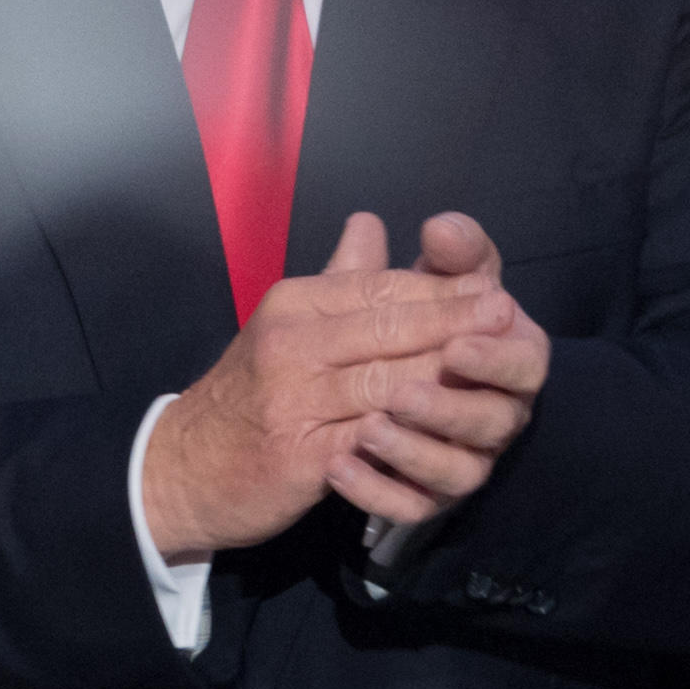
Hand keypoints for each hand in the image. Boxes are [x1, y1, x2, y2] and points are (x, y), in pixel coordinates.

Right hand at [138, 212, 516, 559]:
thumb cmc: (248, 394)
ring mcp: (293, 399)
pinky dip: (407, 441)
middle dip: (454, 322)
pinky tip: (446, 439)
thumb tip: (371, 223)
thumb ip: (339, 279)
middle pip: (388, 327)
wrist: (181, 466)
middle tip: (508, 317)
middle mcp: (291, 343)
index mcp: (294, 304)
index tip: (492, 287)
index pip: (379, 287)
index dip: (440, 289)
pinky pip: (366, 443)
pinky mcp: (298, 455)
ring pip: (385, 381)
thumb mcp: (287, 326)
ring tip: (490, 375)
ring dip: (443, 379)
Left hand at [327, 213, 553, 532]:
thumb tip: (442, 227)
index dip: (495, 357)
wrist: (349, 380)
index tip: (455, 344)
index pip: (525, 362)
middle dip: (450, 408)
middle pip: (495, 422)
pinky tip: (336, 468)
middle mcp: (495, 415)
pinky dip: (377, 492)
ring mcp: (461, 460)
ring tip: (365, 429)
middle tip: (402, 393)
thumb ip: (444, 252)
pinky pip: (412, 507)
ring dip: (413, 451)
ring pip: (459, 472)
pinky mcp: (425, 497)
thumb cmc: (403, 323)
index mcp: (507, 359)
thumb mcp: (416, 283)